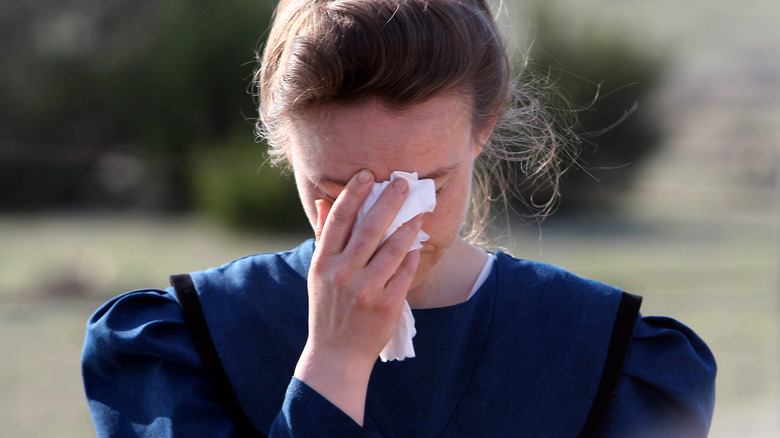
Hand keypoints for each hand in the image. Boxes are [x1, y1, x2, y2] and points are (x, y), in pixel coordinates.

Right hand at [294, 169, 422, 423]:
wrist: (336, 354)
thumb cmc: (328, 308)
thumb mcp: (318, 274)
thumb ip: (324, 237)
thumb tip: (323, 202)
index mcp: (323, 263)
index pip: (339, 220)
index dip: (352, 194)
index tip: (367, 174)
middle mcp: (343, 274)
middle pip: (369, 229)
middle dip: (388, 202)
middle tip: (403, 183)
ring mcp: (365, 290)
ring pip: (392, 249)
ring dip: (407, 227)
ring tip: (418, 212)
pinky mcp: (386, 305)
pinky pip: (405, 273)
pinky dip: (412, 256)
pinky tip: (417, 244)